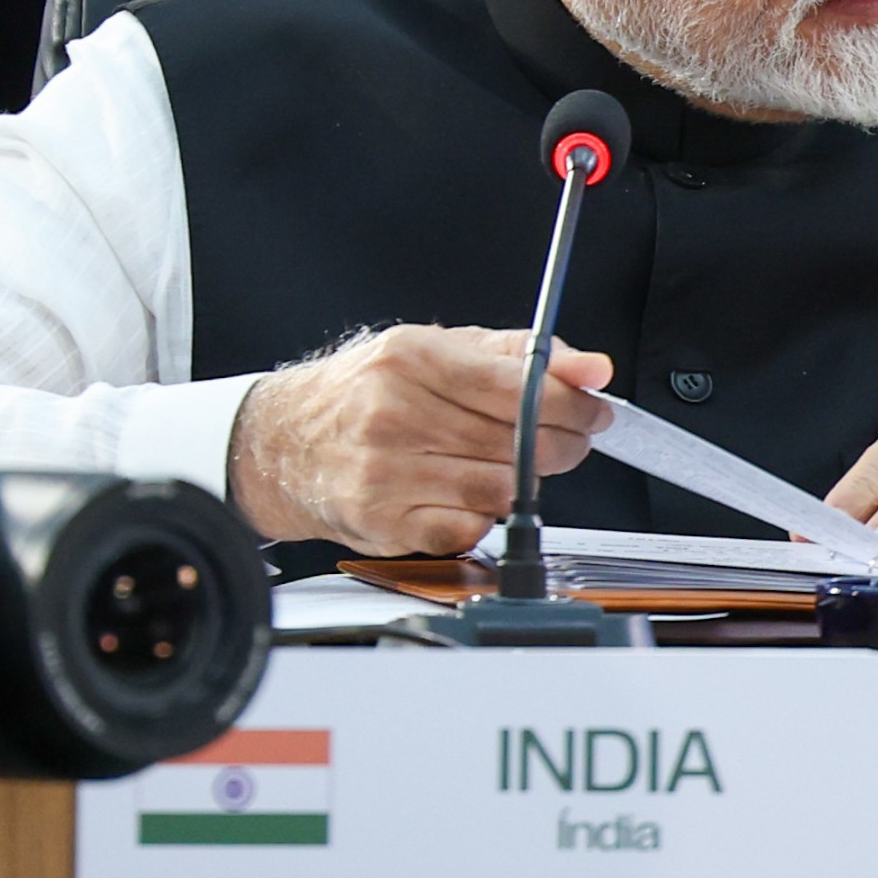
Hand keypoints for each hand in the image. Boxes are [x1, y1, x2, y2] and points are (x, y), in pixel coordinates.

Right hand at [226, 325, 612, 555]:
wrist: (283, 442)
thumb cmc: (366, 392)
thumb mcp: (439, 349)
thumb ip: (523, 354)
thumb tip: (593, 368)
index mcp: (411, 358)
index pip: (519, 387)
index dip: (572, 403)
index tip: (594, 409)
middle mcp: (393, 413)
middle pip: (518, 443)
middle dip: (561, 443)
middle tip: (569, 438)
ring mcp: (384, 472)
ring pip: (500, 490)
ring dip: (525, 482)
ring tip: (516, 464)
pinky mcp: (383, 522)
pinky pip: (468, 528)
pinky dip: (485, 515)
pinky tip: (471, 493)